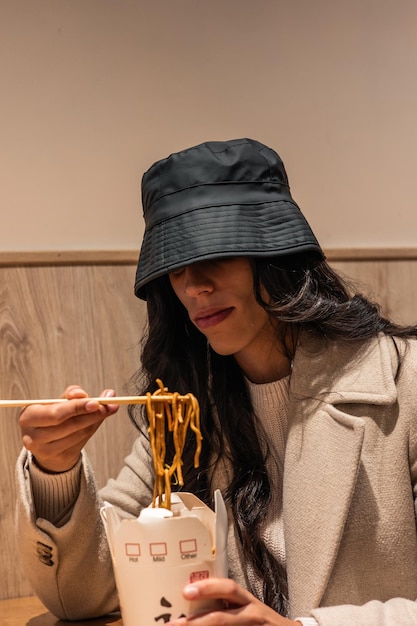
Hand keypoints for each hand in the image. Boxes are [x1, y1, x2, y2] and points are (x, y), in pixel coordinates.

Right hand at [19, 385, 118, 472]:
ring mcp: (43, 451)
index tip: (96, 402)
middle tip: (109, 405)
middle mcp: (32, 437)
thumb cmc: (52, 417)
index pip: (56, 413)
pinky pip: (81, 442)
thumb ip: (70, 395)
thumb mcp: (57, 402)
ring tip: (108, 409)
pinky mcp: (57, 459)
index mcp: (28, 417)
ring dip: (95, 421)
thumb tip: (82, 393)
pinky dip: (91, 429)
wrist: (46, 443)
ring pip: (78, 434)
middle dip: (91, 414)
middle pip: (68, 425)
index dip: (76, 407)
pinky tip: (96, 421)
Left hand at [169, 578, 299, 624]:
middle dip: (196, 623)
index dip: (208, 588)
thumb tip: (190, 599)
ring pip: (223, 625)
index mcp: (246, 601)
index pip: (228, 589)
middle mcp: (250, 614)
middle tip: (173, 624)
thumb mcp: (245, 605)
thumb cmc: (258, 619)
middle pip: (221, 618)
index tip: (186, 591)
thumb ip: (225, 602)